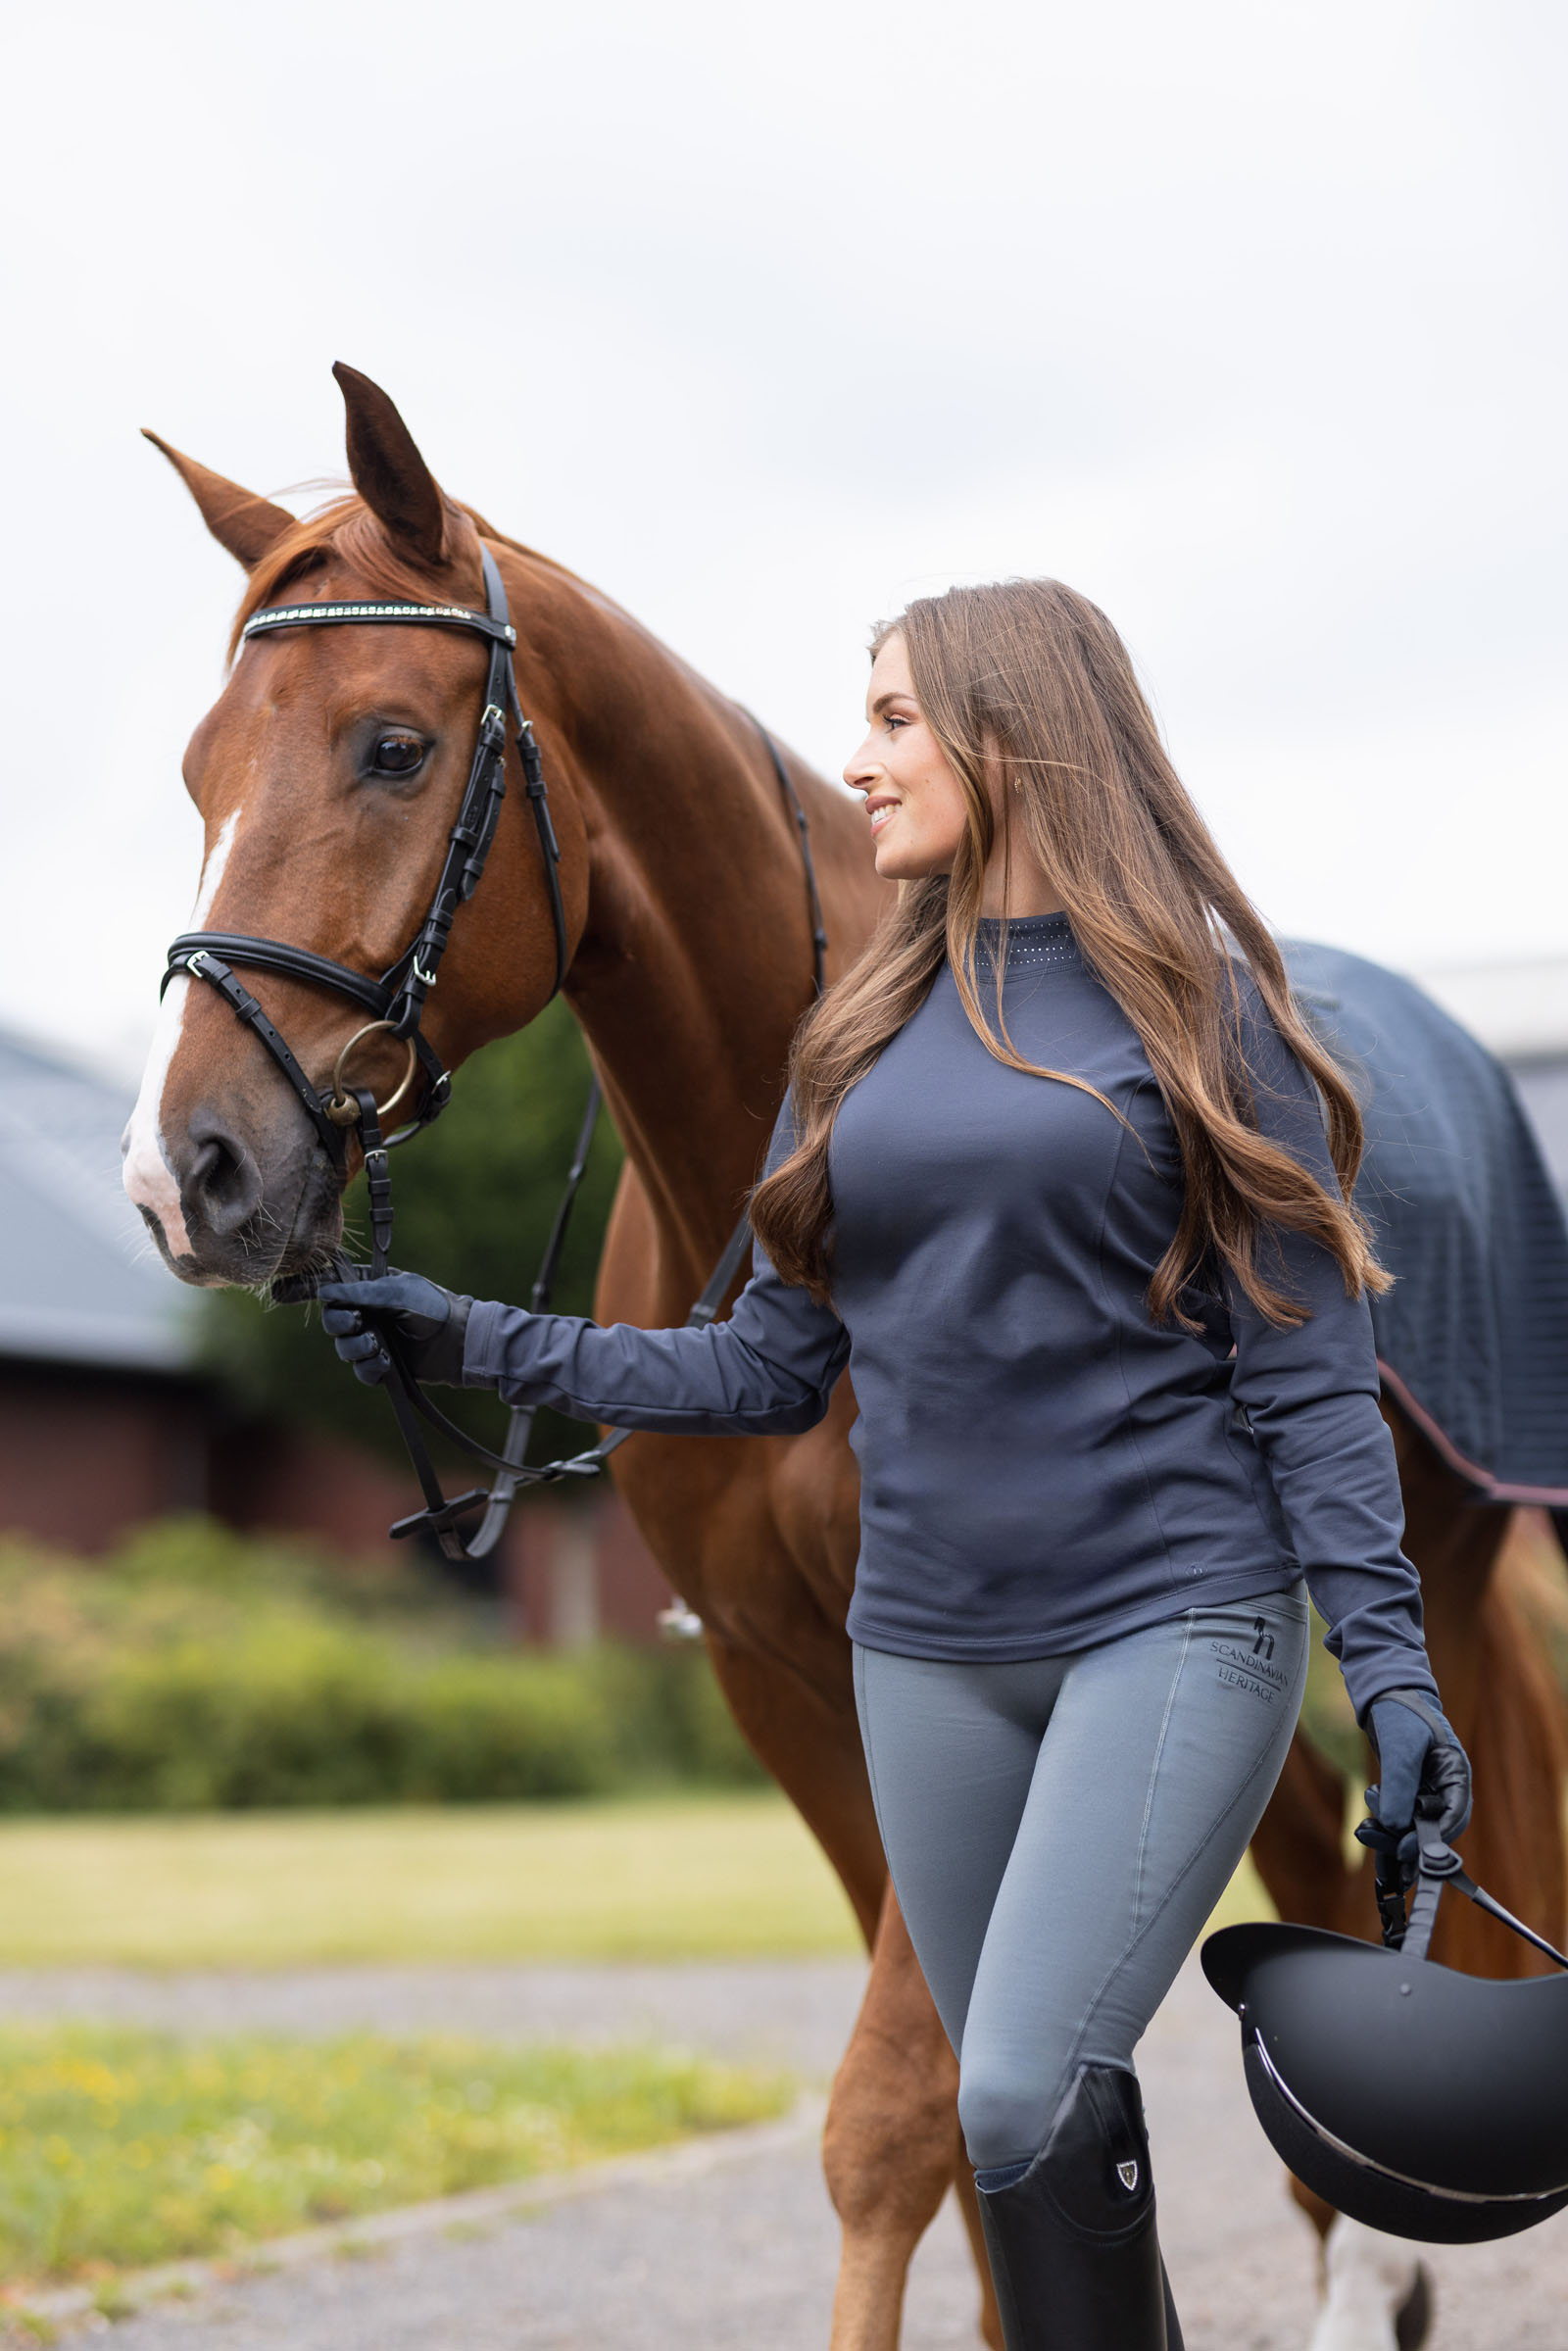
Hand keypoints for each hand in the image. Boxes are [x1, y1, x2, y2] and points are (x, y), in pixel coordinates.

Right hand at [314, 1268, 472, 1387]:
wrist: (458, 1341)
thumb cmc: (432, 1308)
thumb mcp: (397, 1293)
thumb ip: (360, 1292)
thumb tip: (324, 1292)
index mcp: (369, 1289)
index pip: (334, 1290)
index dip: (324, 1295)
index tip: (323, 1299)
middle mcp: (367, 1314)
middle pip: (332, 1322)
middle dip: (340, 1323)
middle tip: (357, 1322)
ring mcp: (373, 1340)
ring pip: (344, 1349)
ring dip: (356, 1348)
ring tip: (377, 1346)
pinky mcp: (382, 1365)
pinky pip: (362, 1371)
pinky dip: (370, 1368)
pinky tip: (387, 1363)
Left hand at [1355, 1687, 1472, 1869]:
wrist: (1384, 1696)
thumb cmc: (1400, 1713)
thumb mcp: (1399, 1746)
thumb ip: (1399, 1784)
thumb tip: (1394, 1825)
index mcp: (1455, 1774)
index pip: (1454, 1814)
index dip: (1433, 1837)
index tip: (1407, 1849)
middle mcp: (1445, 1787)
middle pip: (1434, 1828)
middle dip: (1407, 1840)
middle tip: (1380, 1844)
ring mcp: (1426, 1792)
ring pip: (1414, 1828)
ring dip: (1391, 1835)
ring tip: (1366, 1830)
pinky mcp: (1407, 1794)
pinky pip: (1400, 1820)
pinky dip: (1385, 1829)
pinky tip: (1371, 1833)